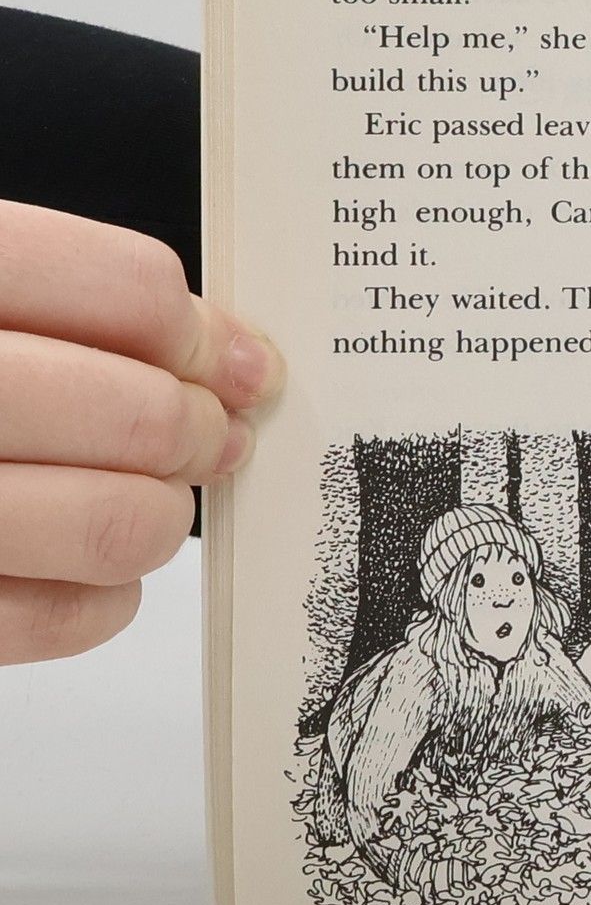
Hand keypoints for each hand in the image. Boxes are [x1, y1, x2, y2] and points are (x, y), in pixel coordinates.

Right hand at [0, 201, 281, 662]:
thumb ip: (69, 300)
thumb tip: (228, 355)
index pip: (125, 288)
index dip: (200, 330)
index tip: (225, 359)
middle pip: (138, 410)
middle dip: (197, 431)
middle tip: (206, 436)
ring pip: (113, 521)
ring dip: (158, 516)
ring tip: (145, 499)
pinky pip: (50, 616)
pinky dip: (101, 599)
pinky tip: (85, 569)